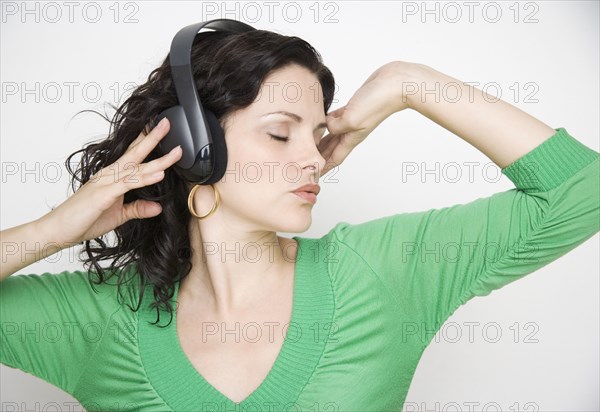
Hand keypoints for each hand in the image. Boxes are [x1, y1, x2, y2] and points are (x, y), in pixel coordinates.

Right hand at [39, 118, 182, 245]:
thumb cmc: (84, 220)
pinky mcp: (104, 194)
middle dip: (153, 138)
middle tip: (167, 123)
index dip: (147, 142)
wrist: (59, 230)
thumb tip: (157, 207)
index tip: (161, 130)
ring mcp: (106, 183)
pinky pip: (128, 184)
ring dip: (158, 159)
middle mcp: (109, 175)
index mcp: (112, 177)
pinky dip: (144, 178)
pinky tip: (159, 174)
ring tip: (176, 151)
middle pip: (136, 153)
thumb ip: (137, 209)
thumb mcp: (118, 215)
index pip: (133, 155)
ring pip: (136, 167)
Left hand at [318, 61, 414, 175]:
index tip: (314, 177)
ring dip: (322, 140)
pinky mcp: (353, 106)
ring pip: (333, 134)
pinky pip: (336, 117)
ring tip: (309, 145)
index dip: (324, 168)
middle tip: (307, 162)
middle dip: (320, 156)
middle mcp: (351, 131)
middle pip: (331, 148)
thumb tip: (326, 125)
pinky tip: (320, 121)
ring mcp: (352, 119)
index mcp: (352, 138)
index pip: (334, 158)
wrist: (394, 84)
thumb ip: (336, 126)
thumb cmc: (378, 103)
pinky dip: (327, 121)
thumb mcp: (352, 119)